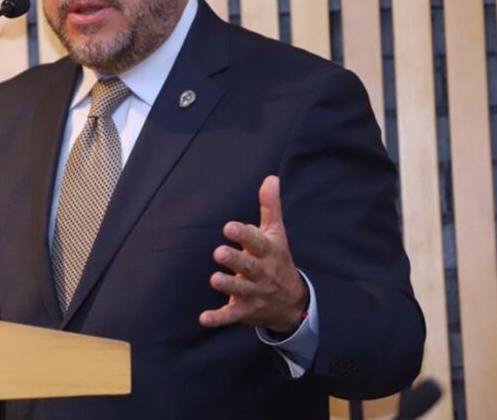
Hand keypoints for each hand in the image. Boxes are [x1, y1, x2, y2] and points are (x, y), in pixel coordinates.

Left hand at [199, 175, 308, 332]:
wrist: (293, 303)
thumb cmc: (278, 260)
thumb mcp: (276, 234)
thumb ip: (270, 207)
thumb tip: (270, 178)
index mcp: (268, 252)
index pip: (257, 242)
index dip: (244, 235)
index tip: (229, 227)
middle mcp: (262, 273)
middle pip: (249, 266)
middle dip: (235, 260)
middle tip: (219, 252)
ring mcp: (254, 293)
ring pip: (240, 290)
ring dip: (228, 285)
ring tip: (214, 279)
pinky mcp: (245, 311)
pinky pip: (231, 316)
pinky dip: (218, 318)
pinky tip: (204, 318)